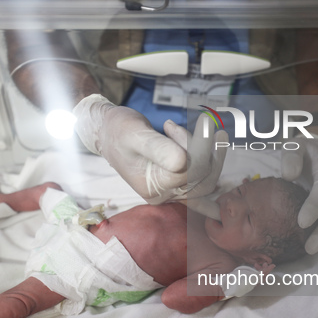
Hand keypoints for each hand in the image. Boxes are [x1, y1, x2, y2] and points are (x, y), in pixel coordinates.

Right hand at [73, 95, 227, 216]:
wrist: (109, 133)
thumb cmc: (119, 131)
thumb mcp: (135, 135)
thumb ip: (157, 148)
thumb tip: (182, 161)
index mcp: (153, 188)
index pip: (190, 171)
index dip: (200, 147)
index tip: (202, 121)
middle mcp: (164, 196)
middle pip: (203, 180)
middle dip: (207, 150)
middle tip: (205, 123)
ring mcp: (171, 191)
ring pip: (205, 178)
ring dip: (206, 152)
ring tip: (191, 127)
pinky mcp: (177, 183)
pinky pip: (201, 179)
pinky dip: (208, 158)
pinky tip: (204, 138)